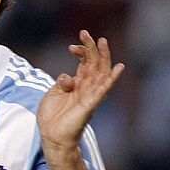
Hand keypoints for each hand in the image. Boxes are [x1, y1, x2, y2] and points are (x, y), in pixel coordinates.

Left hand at [36, 30, 123, 154]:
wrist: (52, 136)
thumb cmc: (52, 117)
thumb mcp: (53, 94)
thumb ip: (61, 83)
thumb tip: (68, 76)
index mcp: (77, 84)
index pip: (84, 63)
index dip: (81, 52)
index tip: (72, 46)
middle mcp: (86, 87)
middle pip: (94, 64)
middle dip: (91, 48)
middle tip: (85, 33)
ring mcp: (90, 95)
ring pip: (100, 72)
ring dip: (102, 57)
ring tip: (102, 42)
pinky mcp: (90, 104)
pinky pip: (103, 90)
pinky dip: (111, 79)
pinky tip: (118, 68)